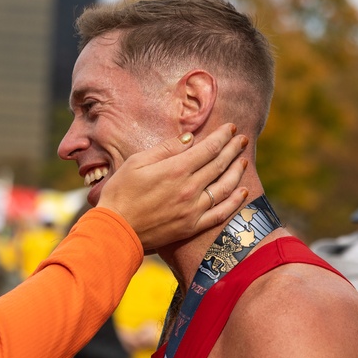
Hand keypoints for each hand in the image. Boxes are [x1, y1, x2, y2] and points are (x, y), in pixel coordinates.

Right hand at [96, 123, 248, 249]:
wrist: (115, 229)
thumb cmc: (120, 193)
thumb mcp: (136, 163)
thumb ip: (165, 149)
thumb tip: (190, 139)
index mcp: (176, 169)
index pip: (209, 148)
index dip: (223, 136)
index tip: (231, 128)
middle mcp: (190, 188)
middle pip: (220, 164)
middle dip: (233, 149)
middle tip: (242, 139)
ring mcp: (193, 209)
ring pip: (225, 187)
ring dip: (237, 171)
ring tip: (243, 160)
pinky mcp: (192, 226)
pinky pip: (220, 213)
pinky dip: (235, 202)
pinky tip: (243, 192)